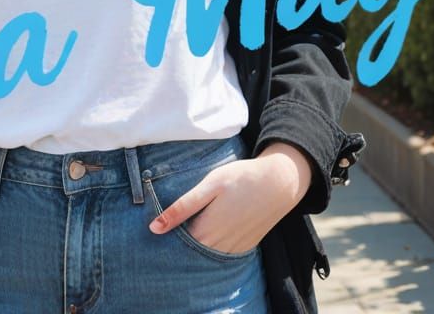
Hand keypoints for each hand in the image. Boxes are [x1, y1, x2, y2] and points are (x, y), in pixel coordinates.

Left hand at [147, 142, 313, 252]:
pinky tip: (209, 234)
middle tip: (168, 230)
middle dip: (178, 245)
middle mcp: (220, 246)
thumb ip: (182, 207)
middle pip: (191, 254)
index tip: (156, 230)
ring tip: (187, 230)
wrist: (279, 182)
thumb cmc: (241, 178)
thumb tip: (154, 228)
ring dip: (196, 248)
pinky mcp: (246, 246)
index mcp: (207, 230)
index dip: (165, 239)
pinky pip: (224, 255)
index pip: (176, 246)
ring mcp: (235, 249)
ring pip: (208, 256)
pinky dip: (213, 249)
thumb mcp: (209, 185)